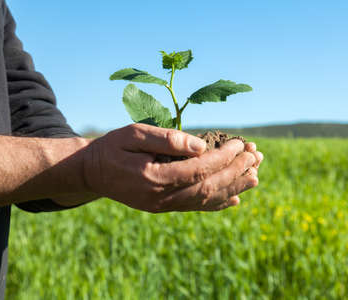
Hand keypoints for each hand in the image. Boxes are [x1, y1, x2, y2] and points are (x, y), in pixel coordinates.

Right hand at [82, 123, 261, 212]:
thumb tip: (201, 145)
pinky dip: (217, 204)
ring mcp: (162, 206)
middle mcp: (161, 197)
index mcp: (153, 177)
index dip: (224, 158)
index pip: (199, 170)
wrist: (91, 172)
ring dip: (233, 188)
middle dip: (235, 172)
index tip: (241, 144)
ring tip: (256, 177)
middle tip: (256, 157)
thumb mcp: (133, 133)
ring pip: (205, 201)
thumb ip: (166, 139)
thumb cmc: (112, 148)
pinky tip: (235, 199)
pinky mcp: (163, 207)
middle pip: (207, 187)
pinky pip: (195, 208)